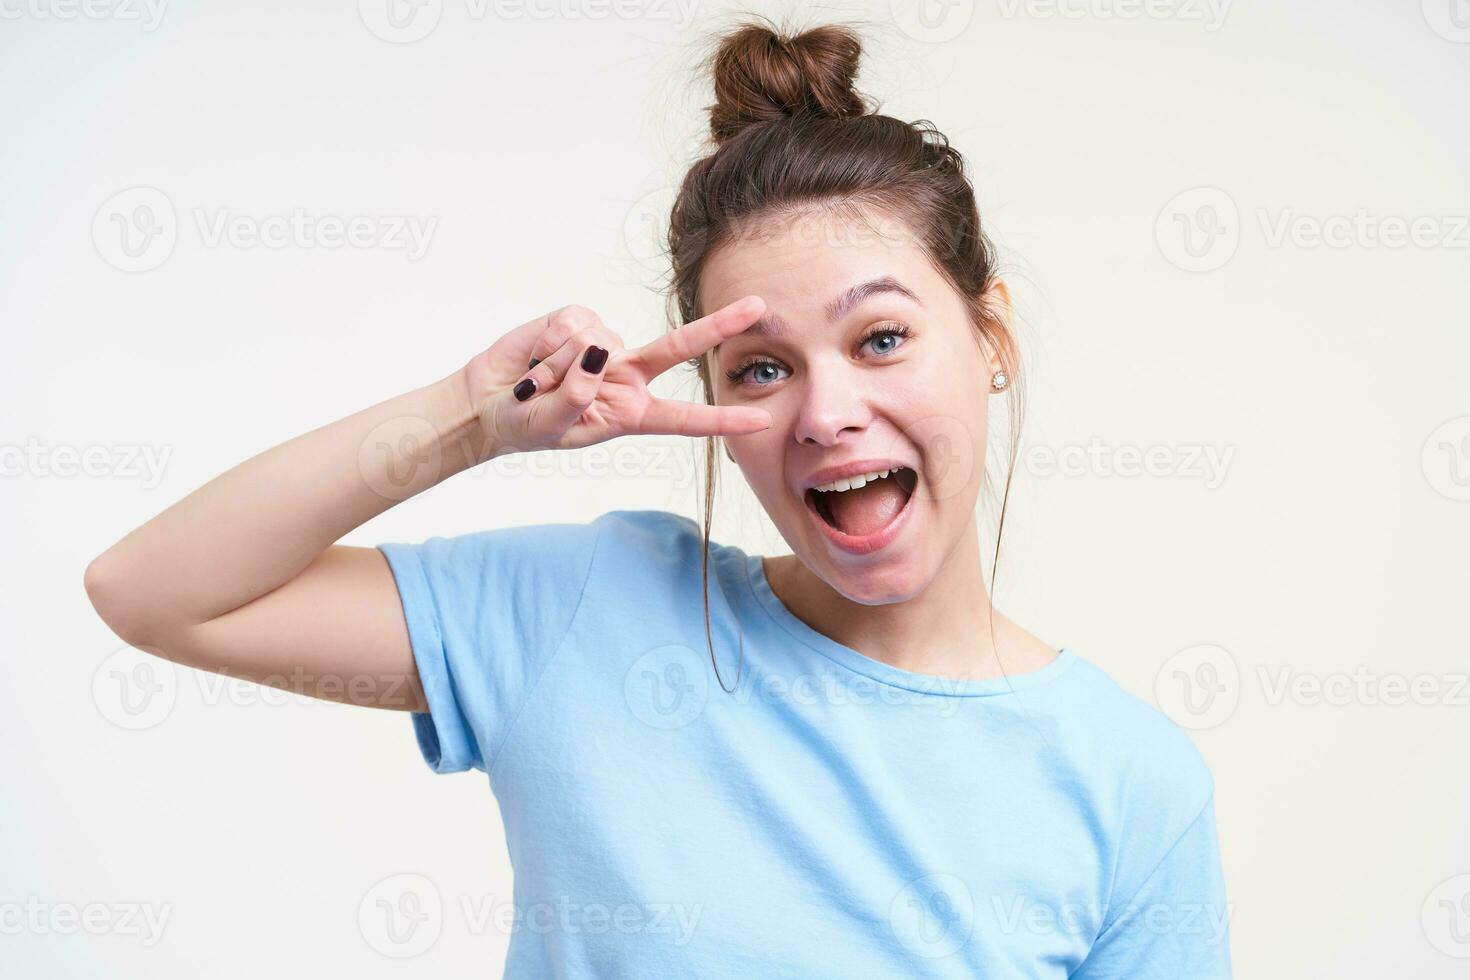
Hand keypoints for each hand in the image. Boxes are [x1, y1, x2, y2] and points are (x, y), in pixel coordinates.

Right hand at [463, 296, 772, 454]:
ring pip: (598, 340)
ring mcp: (604, 346)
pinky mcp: (577, 322)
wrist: (485, 402)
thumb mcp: (550, 425)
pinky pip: (572, 324)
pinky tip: (535, 358)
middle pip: (678, 348)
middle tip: (759, 307)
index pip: (684, 418)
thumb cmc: (522, 425)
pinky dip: (548, 344)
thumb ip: (577, 395)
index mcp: (630, 413)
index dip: (722, 420)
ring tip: (537, 384)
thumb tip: (599, 350)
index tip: (761, 421)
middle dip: (718, 327)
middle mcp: (625, 376)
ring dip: (557, 365)